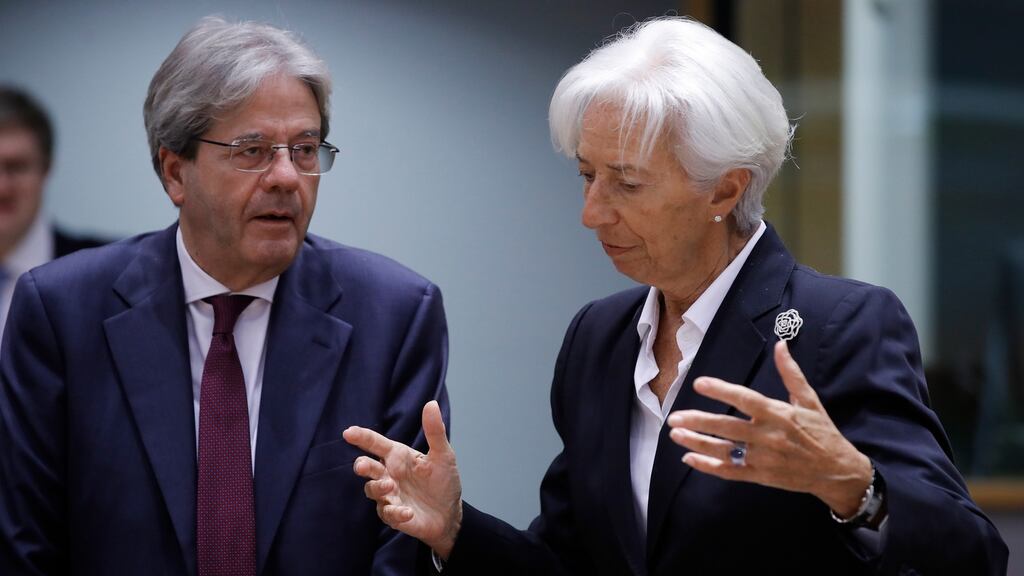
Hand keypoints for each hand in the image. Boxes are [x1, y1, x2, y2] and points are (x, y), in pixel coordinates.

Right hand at [343, 400, 462, 558]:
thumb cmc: (444, 481)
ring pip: (372, 490)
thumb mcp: (443, 455)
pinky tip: (407, 512)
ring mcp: (389, 495)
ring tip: (389, 486)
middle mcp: (389, 474)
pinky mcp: (393, 515)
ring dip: (378, 488)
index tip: (348, 432)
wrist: (450, 514)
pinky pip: (387, 513)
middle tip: (362, 466)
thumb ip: (435, 431)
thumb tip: (431, 404)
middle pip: (368, 467)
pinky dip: (395, 512)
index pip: (376, 443)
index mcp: (398, 456)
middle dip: (362, 465)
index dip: (362, 437)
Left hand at [666, 340, 871, 516]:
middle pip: (727, 427)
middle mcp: (768, 436)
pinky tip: (689, 459)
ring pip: (724, 450)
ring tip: (675, 435)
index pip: (745, 399)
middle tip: (674, 417)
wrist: (837, 471)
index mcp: (779, 414)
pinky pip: (730, 472)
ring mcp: (763, 458)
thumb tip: (781, 344)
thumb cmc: (822, 431)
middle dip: (698, 421)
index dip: (721, 390)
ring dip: (697, 443)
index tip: (699, 383)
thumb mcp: (809, 399)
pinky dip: (709, 467)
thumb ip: (791, 373)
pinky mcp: (761, 476)